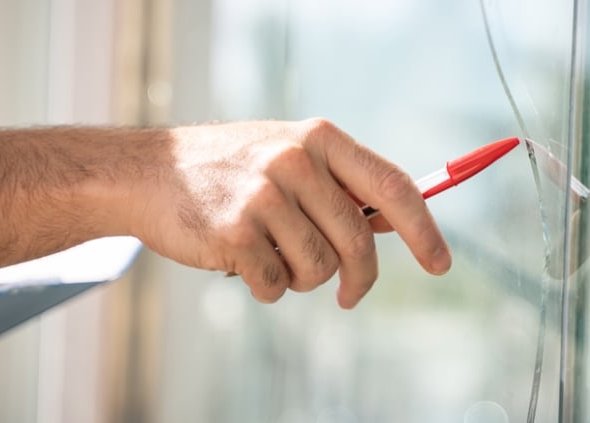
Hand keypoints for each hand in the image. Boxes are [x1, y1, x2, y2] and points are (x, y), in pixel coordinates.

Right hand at [127, 119, 450, 307]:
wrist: (149, 173)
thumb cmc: (228, 169)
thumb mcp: (289, 155)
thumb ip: (340, 185)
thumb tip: (398, 222)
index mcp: (319, 139)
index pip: (393, 186)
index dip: (424, 230)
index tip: (440, 263)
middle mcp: (295, 162)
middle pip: (358, 240)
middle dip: (359, 278)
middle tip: (348, 295)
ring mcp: (264, 196)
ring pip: (318, 269)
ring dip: (301, 278)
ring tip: (272, 257)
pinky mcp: (235, 232)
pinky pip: (276, 285)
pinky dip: (266, 286)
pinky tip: (242, 261)